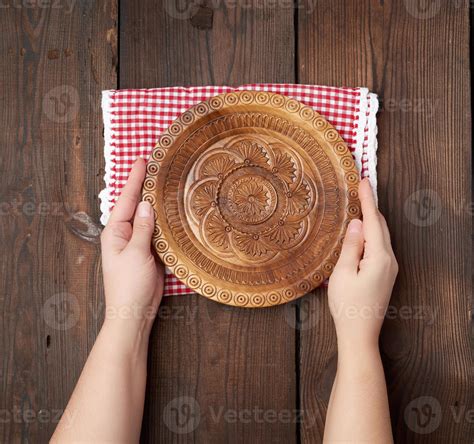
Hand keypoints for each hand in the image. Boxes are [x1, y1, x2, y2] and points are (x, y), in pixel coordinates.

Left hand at [100, 158, 163, 339]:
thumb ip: (143, 228)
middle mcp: (125, 234)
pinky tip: (170, 210)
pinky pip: (157, 230)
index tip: (143, 160)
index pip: (126, 200)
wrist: (134, 312)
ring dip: (155, 201)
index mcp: (115, 232)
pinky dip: (163, 219)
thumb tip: (147, 205)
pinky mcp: (150, 252)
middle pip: (136, 205)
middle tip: (155, 165)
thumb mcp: (136, 254)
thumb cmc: (129, 285)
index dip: (135, 179)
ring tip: (165, 181)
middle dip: (144, 185)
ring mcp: (138, 243)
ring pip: (148, 217)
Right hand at [328, 178, 397, 350]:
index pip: (374, 221)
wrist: (360, 334)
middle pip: (381, 226)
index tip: (364, 181)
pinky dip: (373, 233)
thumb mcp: (343, 273)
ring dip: (373, 219)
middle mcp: (390, 260)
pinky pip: (380, 247)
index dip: (368, 200)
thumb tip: (357, 223)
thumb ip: (351, 246)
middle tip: (362, 188)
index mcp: (379, 257)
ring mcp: (390, 268)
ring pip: (382, 236)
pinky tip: (364, 231)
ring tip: (362, 204)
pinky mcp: (386, 275)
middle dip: (372, 206)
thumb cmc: (347, 305)